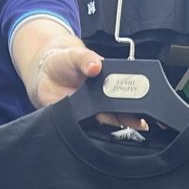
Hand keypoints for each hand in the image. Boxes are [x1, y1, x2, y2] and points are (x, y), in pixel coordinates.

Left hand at [33, 45, 147, 131]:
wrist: (43, 72)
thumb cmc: (64, 60)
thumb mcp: (76, 55)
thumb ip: (86, 59)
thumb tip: (95, 66)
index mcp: (108, 81)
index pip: (126, 92)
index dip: (137, 100)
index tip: (145, 106)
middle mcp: (102, 98)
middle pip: (120, 111)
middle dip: (131, 118)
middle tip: (140, 123)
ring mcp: (91, 111)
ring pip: (106, 122)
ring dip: (112, 125)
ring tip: (119, 126)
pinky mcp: (76, 120)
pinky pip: (86, 129)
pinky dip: (91, 133)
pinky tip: (96, 133)